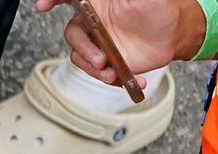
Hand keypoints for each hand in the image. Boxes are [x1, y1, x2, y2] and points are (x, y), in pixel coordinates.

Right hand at [36, 0, 200, 83]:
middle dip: (84, 50)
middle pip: (73, 35)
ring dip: (94, 70)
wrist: (174, 35)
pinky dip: (112, 81)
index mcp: (97, 4)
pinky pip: (99, 74)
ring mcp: (98, 44)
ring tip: (112, 74)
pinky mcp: (107, 63)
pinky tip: (128, 80)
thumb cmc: (157, 8)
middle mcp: (93, 23)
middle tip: (100, 59)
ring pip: (81, 59)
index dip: (53, 0)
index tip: (44, 6)